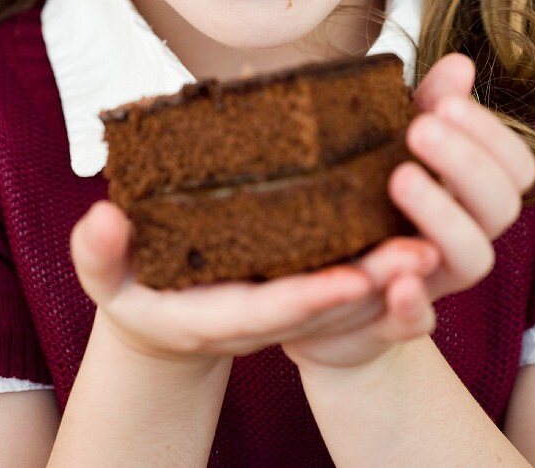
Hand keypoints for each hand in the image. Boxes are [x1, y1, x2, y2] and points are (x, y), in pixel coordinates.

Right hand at [69, 200, 437, 366]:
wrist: (159, 309)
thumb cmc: (132, 284)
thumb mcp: (106, 272)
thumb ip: (99, 251)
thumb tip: (103, 218)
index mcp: (215, 314)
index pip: (270, 310)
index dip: (312, 297)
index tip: (356, 278)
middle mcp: (260, 316)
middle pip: (324, 307)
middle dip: (374, 286)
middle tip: (424, 253)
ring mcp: (284, 303)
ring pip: (346, 300)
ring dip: (391, 280)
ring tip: (435, 244)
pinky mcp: (299, 282)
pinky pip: (347, 282)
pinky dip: (382, 269)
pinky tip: (417, 230)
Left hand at [283, 53, 534, 373]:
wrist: (328, 291)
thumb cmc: (369, 198)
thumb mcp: (393, 143)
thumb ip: (428, 105)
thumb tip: (460, 64)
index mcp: (471, 193)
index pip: (515, 165)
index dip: (492, 134)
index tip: (446, 102)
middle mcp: (466, 236)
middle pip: (501, 206)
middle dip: (467, 163)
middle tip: (420, 129)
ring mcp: (436, 280)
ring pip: (473, 259)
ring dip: (445, 217)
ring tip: (400, 178)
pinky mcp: (396, 320)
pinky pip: (418, 322)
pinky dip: (413, 304)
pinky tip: (397, 279)